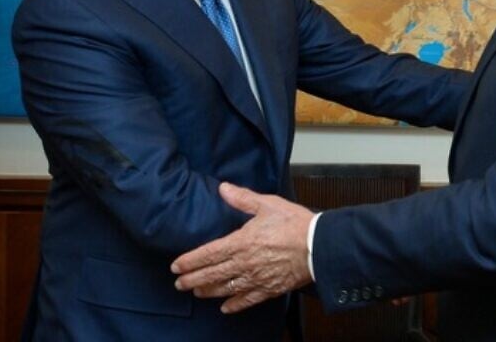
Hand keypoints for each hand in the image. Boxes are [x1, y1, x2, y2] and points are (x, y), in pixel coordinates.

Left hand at [171, 182, 313, 312]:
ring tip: (196, 292)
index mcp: (242, 242)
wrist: (319, 246)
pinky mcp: (269, 288)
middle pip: (212, 274)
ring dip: (208, 291)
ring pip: (226, 288)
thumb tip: (223, 189)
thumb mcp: (268, 204)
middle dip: (193, 279)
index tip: (176, 266)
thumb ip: (243, 198)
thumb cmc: (295, 223)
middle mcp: (245, 263)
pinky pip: (248, 300)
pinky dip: (234, 304)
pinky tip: (225, 308)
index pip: (209, 253)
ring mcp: (256, 278)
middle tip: (178, 283)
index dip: (190, 261)